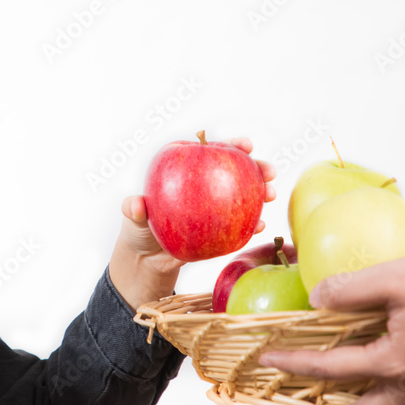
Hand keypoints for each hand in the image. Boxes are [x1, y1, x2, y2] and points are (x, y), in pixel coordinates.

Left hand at [109, 136, 275, 311]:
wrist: (148, 259)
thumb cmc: (139, 230)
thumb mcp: (133, 220)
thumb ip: (133, 211)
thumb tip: (134, 205)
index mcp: (184, 170)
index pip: (208, 151)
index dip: (230, 144)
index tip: (246, 145)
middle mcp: (204, 183)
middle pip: (234, 170)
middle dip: (256, 167)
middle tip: (268, 172)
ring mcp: (216, 205)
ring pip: (243, 194)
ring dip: (261, 192)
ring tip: (270, 195)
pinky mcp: (222, 227)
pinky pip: (239, 223)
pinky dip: (250, 223)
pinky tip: (259, 225)